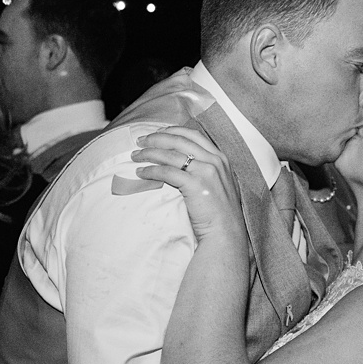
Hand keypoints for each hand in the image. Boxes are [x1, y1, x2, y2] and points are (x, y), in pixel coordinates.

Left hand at [132, 126, 242, 242]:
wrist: (226, 233)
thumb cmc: (220, 213)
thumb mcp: (220, 184)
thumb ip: (207, 170)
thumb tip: (185, 164)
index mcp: (221, 157)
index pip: (193, 135)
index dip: (173, 131)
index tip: (158, 132)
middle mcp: (215, 160)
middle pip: (180, 140)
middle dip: (157, 138)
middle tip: (141, 141)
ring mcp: (206, 171)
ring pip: (171, 154)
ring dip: (150, 152)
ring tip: (136, 155)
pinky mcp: (195, 185)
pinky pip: (167, 172)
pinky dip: (151, 170)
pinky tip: (141, 172)